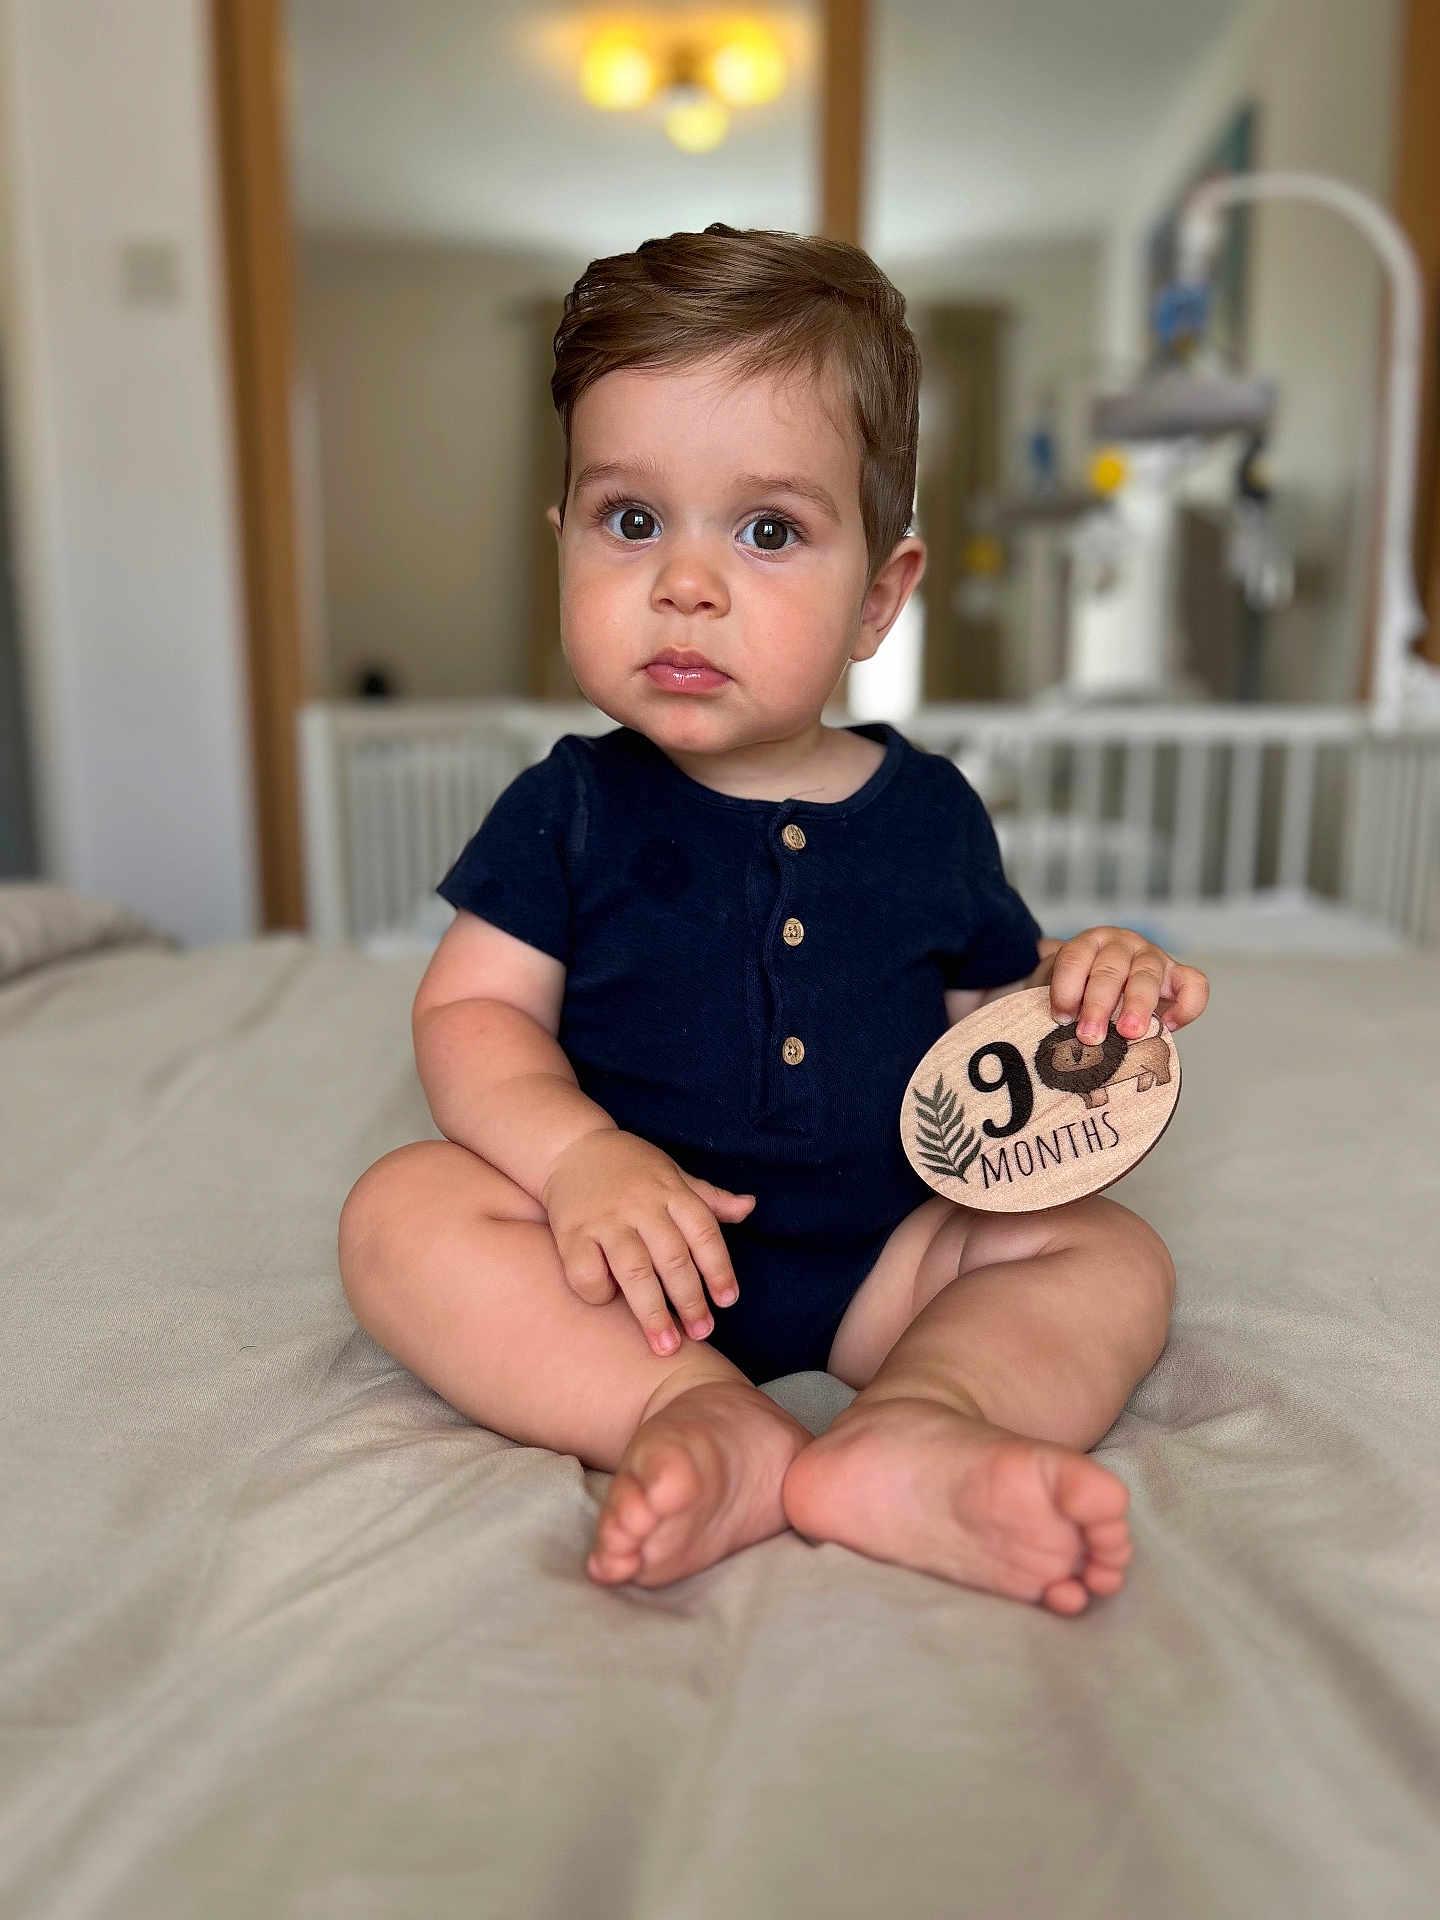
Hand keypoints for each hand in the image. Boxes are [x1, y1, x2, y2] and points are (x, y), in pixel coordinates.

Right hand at [540, 1131, 753, 1357]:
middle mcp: (640, 1203)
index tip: (727, 1302)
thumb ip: (709, 1198)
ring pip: (634, 1270)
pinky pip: (588, 1273)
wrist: (569, 1148)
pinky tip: (612, 1304)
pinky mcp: (571, 1233)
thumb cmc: (630, 1168)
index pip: (703, 1232)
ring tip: (665, 1345)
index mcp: (670, 1190)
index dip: (719, 1269)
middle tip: (700, 1333)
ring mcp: (605, 1219)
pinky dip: (601, 1294)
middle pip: (672, 1258)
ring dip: (652, 1312)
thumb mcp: (673, 1174)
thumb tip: (750, 1207)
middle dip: (690, 1301)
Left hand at [1044, 928, 1208, 1045]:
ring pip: (1147, 976)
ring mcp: (1152, 957)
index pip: (1074, 958)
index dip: (1065, 987)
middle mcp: (1121, 945)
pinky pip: (1194, 984)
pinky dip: (1186, 1005)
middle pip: (1110, 970)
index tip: (1060, 1016)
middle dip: (1098, 1004)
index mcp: (1088, 943)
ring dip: (1136, 1005)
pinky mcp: (1177, 975)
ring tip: (1130, 1033)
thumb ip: (1061, 1003)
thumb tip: (1054, 1029)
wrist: (1105, 982)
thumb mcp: (1064, 989)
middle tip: (1089, 1036)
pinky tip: (1168, 1026)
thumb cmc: (1080, 990)